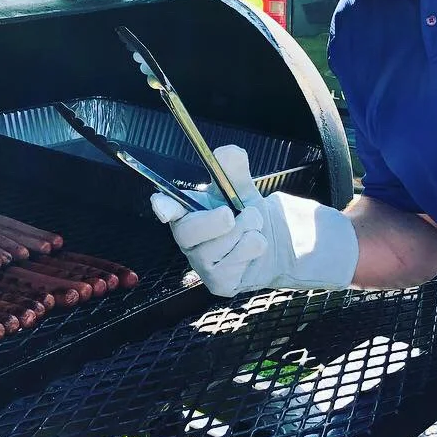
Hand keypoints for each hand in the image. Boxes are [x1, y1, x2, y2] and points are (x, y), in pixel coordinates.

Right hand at [151, 145, 359, 297]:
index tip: (162, 204)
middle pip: (189, 231)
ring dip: (247, 230)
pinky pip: (237, 262)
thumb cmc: (248, 216)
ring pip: (220, 245)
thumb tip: (227, 153)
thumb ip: (234, 170)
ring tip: (253, 228)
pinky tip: (252, 250)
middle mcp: (188, 241)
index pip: (167, 209)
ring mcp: (202, 265)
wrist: (274, 245)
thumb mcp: (243, 189)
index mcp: (187, 213)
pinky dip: (253, 248)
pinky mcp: (218, 283)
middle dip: (217, 221)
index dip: (163, 207)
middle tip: (233, 213)